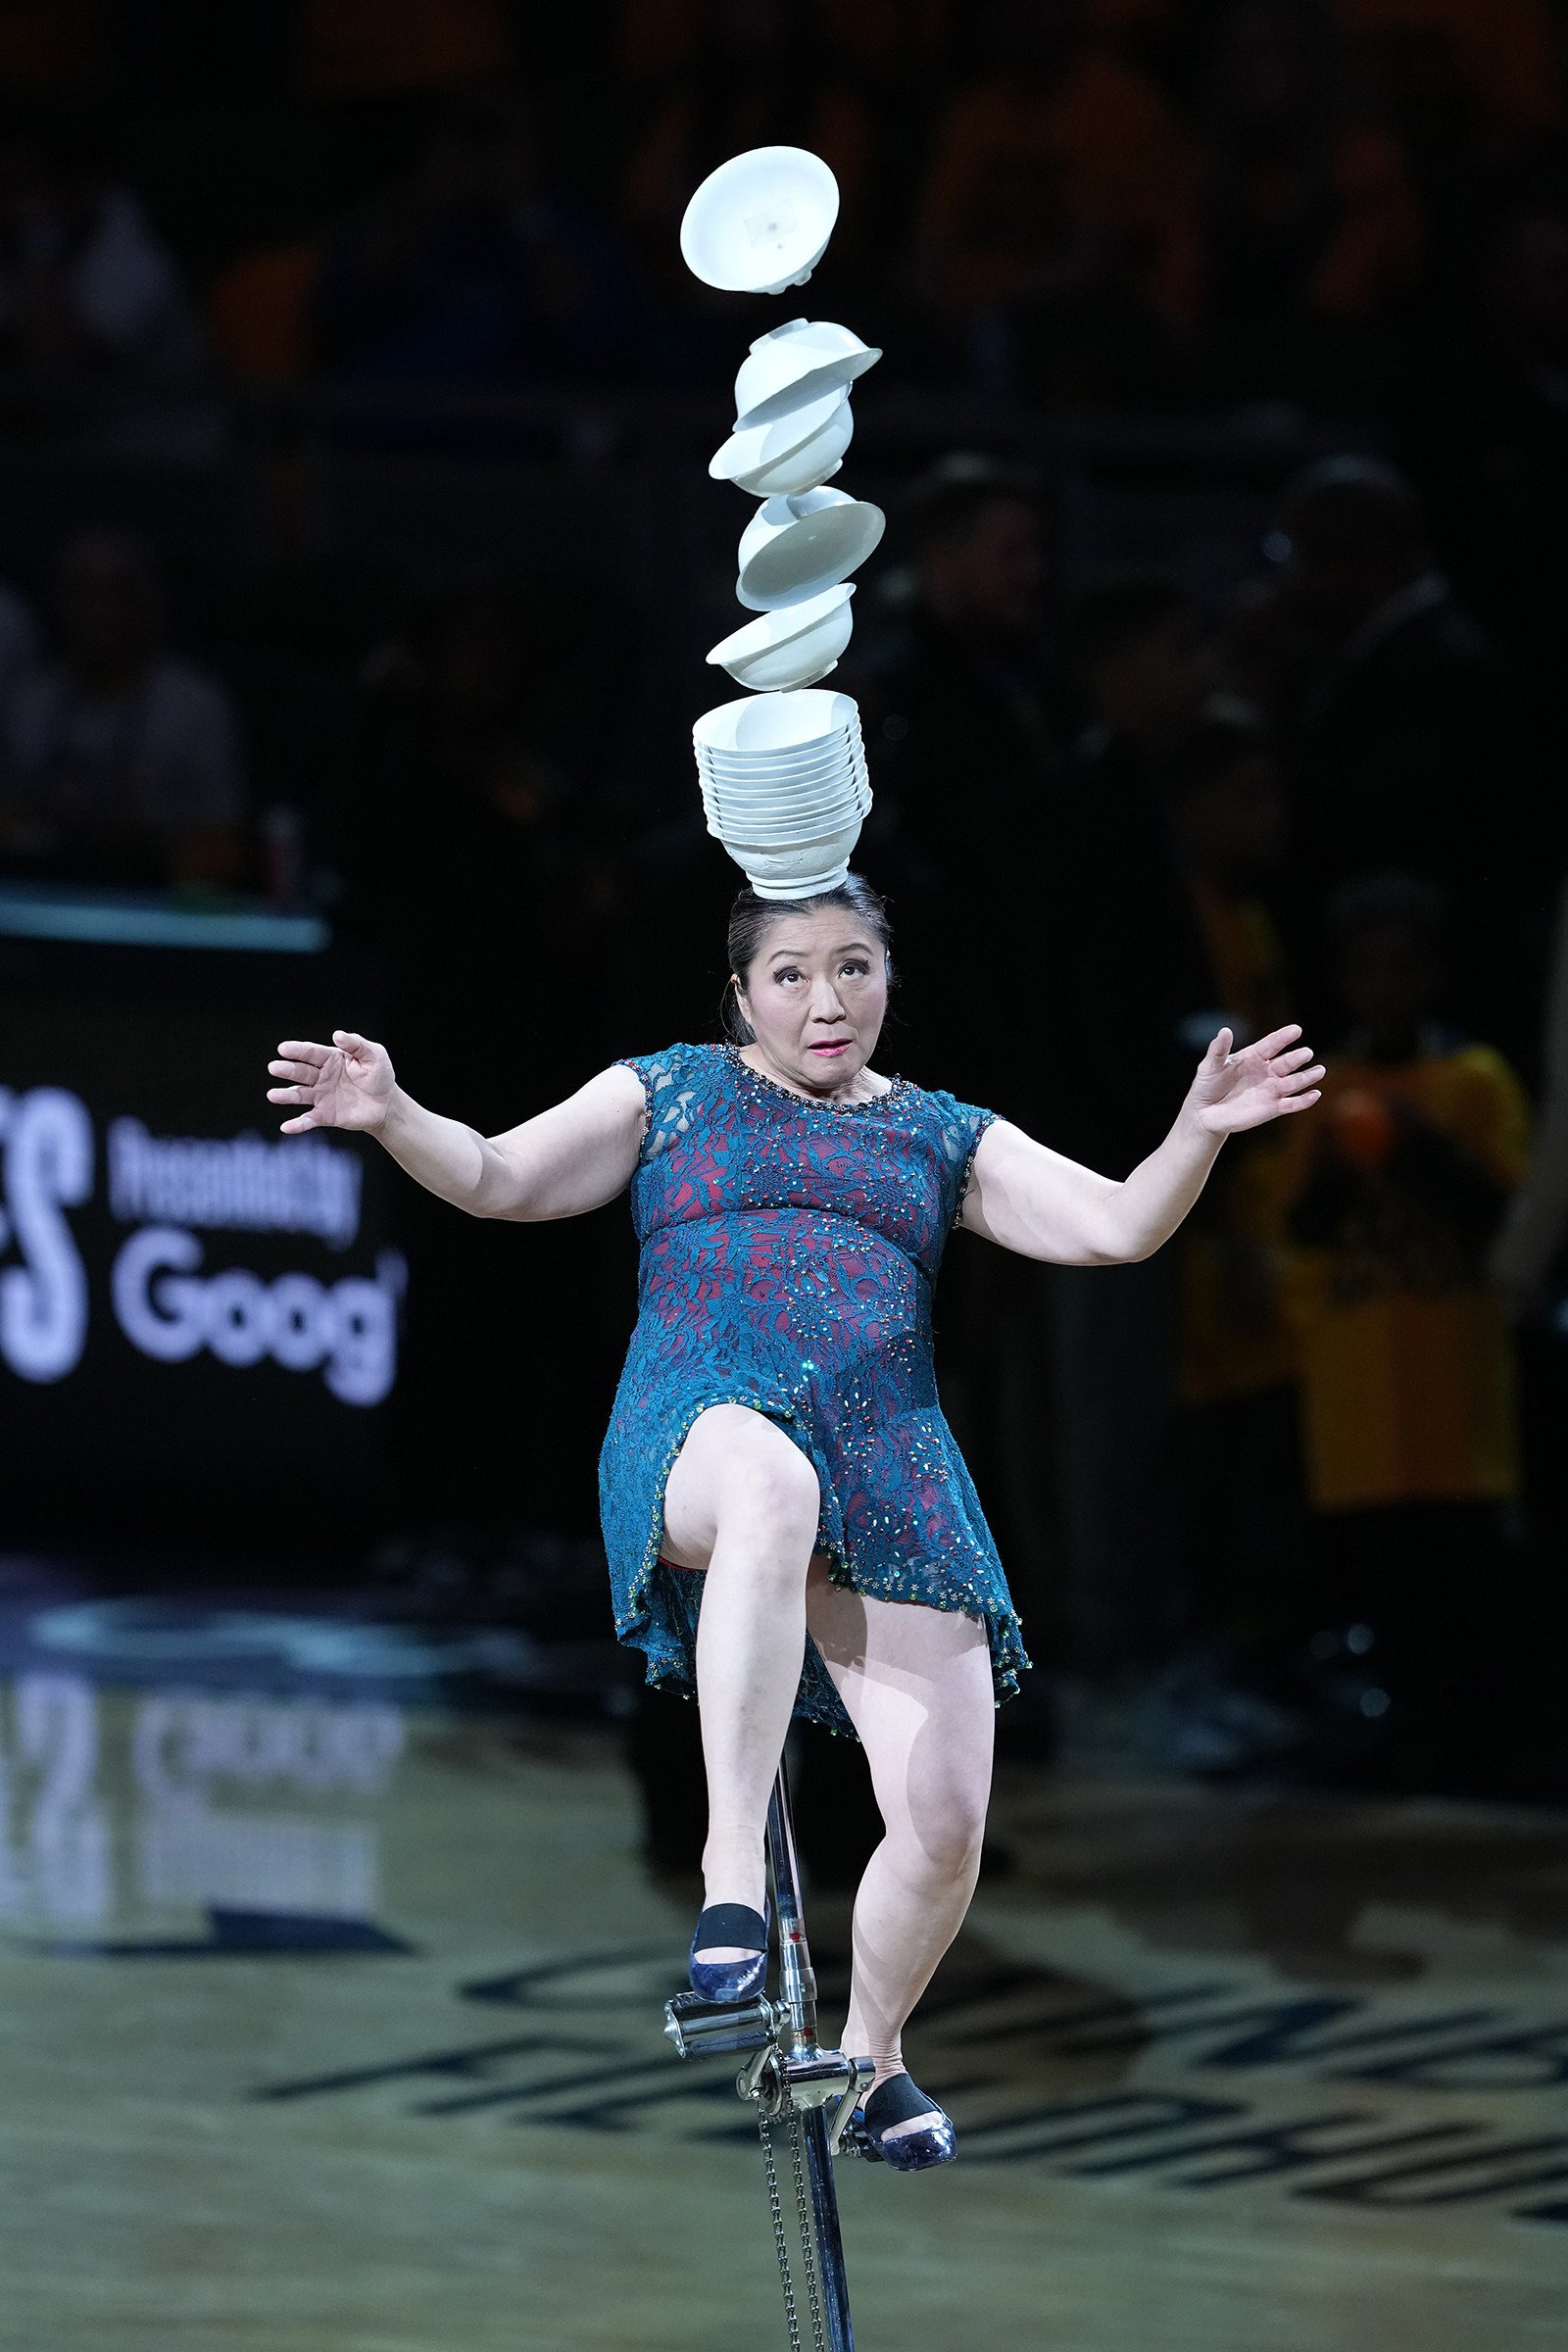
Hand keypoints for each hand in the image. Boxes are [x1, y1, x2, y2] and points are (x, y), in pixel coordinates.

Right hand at [267, 1031, 395, 1134]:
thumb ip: (357, 1044)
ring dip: (286, 1095)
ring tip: (272, 1095)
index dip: (297, 1050)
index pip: (311, 1053)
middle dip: (287, 1070)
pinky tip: (286, 1127)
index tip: (283, 1049)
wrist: (386, 1105)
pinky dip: (297, 1124)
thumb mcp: (374, 1055)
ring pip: (299, 1095)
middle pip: (301, 1072)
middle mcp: (321, 1077)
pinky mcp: (325, 1115)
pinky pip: (309, 1119)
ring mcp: (321, 1096)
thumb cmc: (379, 1076)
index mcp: (331, 1059)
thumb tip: (337, 1034)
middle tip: (274, 1068)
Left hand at [1186, 1024, 1322, 1136]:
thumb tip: (1225, 1030)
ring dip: (1306, 1077)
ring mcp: (1271, 1090)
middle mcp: (1266, 1071)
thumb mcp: (1210, 1065)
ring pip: (1293, 1082)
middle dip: (1297, 1058)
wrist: (1204, 1113)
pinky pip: (1291, 1104)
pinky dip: (1304, 1101)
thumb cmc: (1207, 1085)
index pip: (1272, 1044)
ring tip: (1319, 1071)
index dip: (1283, 1037)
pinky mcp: (1272, 1108)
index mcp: (1253, 1057)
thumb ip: (1219, 1050)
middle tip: (1307, 1053)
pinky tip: (1315, 1095)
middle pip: (1286, 1063)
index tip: (1296, 1030)